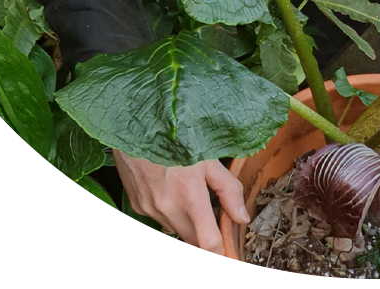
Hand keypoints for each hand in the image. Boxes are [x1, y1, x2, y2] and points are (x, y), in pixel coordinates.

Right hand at [113, 150, 248, 252]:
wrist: (137, 127)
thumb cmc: (176, 137)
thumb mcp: (209, 158)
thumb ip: (228, 189)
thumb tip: (242, 216)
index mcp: (190, 197)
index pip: (207, 243)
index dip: (220, 251)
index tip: (226, 251)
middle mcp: (168, 208)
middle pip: (192, 240)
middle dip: (204, 235)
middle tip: (209, 213)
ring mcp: (150, 210)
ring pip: (175, 229)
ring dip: (185, 221)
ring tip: (186, 192)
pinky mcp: (138, 206)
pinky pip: (159, 218)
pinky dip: (168, 211)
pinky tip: (169, 188)